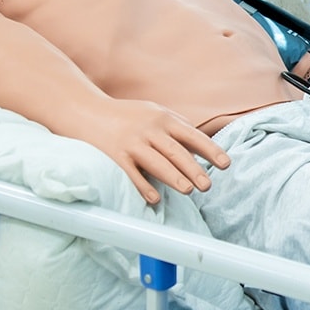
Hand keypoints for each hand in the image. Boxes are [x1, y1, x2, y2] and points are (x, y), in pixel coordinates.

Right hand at [89, 99, 230, 205]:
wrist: (84, 111)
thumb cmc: (125, 115)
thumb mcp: (152, 112)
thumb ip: (176, 126)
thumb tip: (202, 144)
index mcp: (162, 118)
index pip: (192, 136)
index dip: (210, 150)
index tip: (224, 164)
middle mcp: (148, 129)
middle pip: (176, 152)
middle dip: (194, 169)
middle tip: (208, 185)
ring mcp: (131, 142)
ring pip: (157, 163)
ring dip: (174, 178)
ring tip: (189, 190)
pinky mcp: (113, 156)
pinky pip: (131, 174)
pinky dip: (144, 187)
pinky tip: (155, 199)